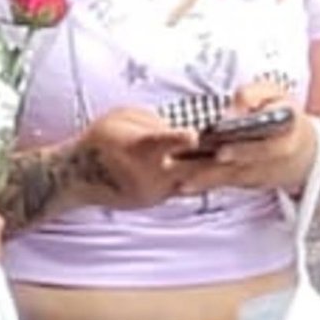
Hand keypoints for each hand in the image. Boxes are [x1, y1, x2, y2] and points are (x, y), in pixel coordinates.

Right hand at [70, 108, 217, 213]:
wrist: (82, 175)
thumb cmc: (103, 139)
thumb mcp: (122, 118)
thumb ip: (153, 121)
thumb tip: (180, 129)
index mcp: (136, 147)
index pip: (158, 142)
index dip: (177, 139)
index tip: (193, 135)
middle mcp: (148, 173)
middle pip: (189, 167)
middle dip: (214, 158)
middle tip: (237, 146)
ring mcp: (155, 191)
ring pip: (193, 180)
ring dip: (211, 170)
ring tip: (231, 156)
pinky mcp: (159, 201)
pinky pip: (184, 188)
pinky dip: (197, 178)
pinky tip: (209, 167)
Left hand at [167, 83, 318, 200]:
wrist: (309, 151)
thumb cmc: (287, 115)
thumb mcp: (276, 94)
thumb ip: (252, 95)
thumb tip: (230, 113)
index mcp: (286, 138)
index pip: (265, 148)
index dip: (244, 151)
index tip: (221, 153)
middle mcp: (272, 163)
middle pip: (239, 168)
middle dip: (210, 171)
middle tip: (184, 168)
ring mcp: (259, 176)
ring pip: (229, 179)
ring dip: (202, 181)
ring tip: (178, 181)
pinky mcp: (248, 182)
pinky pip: (225, 184)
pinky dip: (205, 186)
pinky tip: (182, 186)